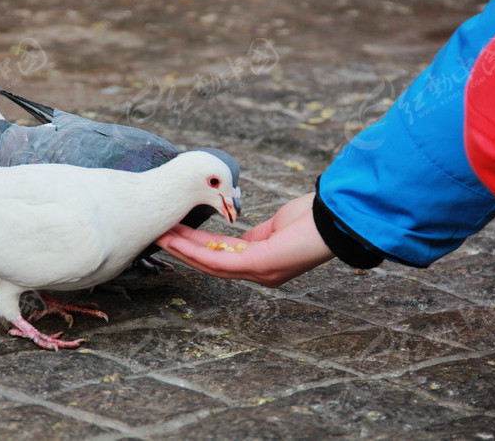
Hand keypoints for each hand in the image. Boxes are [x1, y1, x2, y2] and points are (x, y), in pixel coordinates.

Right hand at [155, 193, 334, 286]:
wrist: (336, 220)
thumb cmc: (311, 221)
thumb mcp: (275, 229)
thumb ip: (253, 237)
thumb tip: (236, 238)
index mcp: (261, 265)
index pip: (221, 258)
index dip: (195, 248)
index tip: (174, 235)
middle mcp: (258, 274)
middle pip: (211, 264)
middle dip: (182, 249)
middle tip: (158, 235)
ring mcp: (259, 273)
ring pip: (210, 264)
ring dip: (182, 251)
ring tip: (160, 237)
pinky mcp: (260, 265)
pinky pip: (220, 260)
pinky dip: (196, 251)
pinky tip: (177, 242)